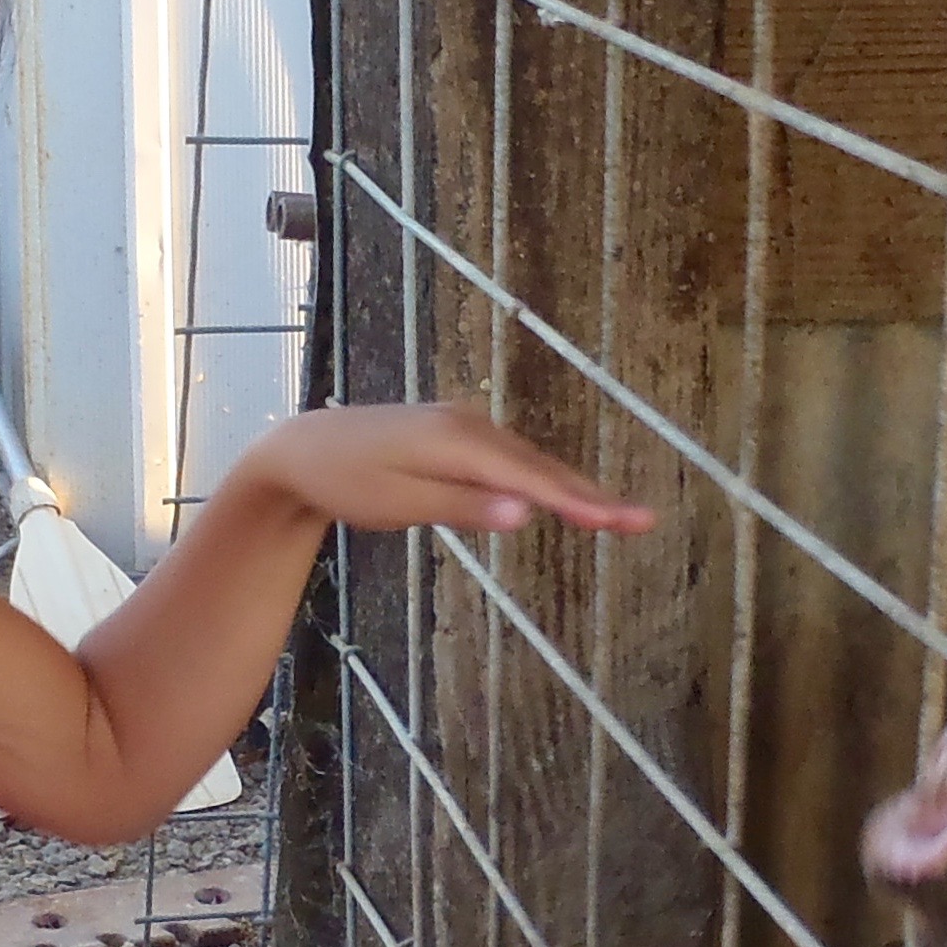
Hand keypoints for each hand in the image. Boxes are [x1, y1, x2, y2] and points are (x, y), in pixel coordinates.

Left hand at [220, 403, 653, 540]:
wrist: (304, 448)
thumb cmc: (346, 481)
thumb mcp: (398, 503)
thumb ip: (462, 507)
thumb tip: (525, 514)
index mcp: (459, 441)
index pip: (533, 479)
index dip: (581, 502)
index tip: (624, 521)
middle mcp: (471, 425)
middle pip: (542, 468)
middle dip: (593, 496)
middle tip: (642, 521)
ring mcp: (467, 426)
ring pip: (531, 463)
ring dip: (573, 489)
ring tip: (618, 516)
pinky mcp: (460, 435)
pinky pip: (513, 460)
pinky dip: (544, 480)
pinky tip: (563, 497)